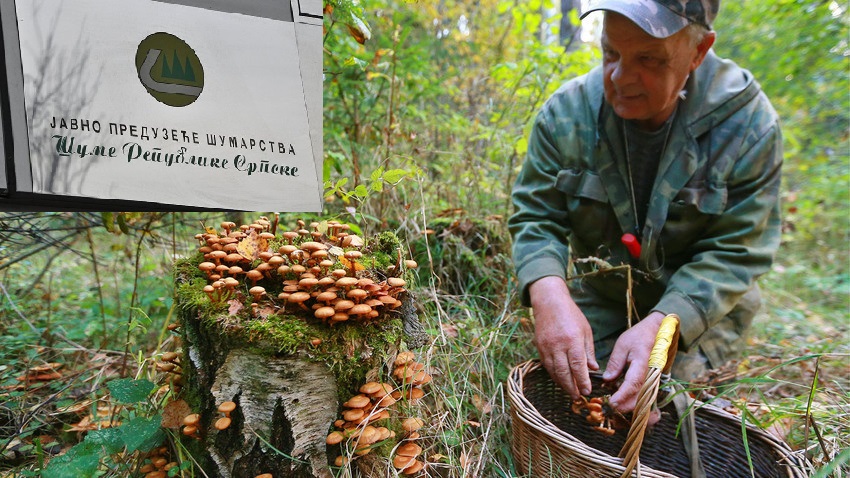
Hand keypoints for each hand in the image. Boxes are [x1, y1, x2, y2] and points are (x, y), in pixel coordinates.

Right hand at [529, 277, 598, 398]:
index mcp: (572, 340)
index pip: (578, 366)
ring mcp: (546, 347)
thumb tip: (593, 369)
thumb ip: (588, 351)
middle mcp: (558, 346)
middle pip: (564, 373)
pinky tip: (560, 380)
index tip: (587, 391)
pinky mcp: (539, 348)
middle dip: (571, 388)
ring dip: (562, 384)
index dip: (582, 381)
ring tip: (570, 392)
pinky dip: (554, 375)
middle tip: (578, 397)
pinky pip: (546, 366)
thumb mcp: (586, 331)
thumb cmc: (571, 315)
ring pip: (553, 372)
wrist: (549, 303)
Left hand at [603, 311, 665, 419]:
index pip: (633, 384)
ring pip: (647, 399)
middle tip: (612, 408)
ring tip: (619, 407)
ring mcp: (657, 378)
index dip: (622, 396)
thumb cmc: (640, 335)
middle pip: (642, 396)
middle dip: (627, 406)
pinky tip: (630, 405)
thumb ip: (615, 363)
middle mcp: (652, 373)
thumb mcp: (623, 344)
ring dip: (634, 406)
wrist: (660, 330)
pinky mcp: (657, 380)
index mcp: (642, 362)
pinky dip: (641, 402)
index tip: (612, 403)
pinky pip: (649, 395)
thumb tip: (607, 380)